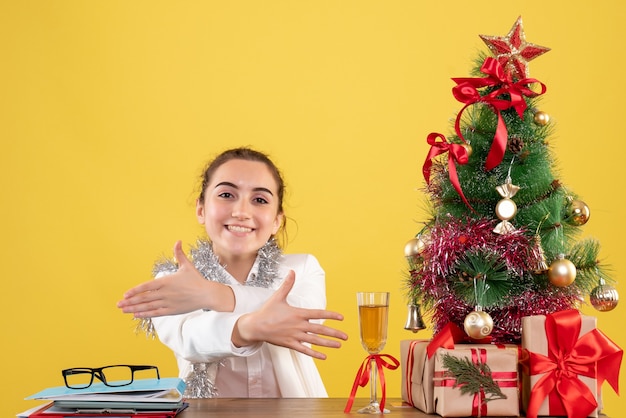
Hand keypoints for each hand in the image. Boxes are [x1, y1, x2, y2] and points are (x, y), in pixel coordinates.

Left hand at [117, 241, 233, 317]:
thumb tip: (178, 241)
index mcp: (166, 281)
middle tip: (118, 304)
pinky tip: (137, 315)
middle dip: (130, 301)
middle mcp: (165, 293)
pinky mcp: (172, 310)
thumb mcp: (187, 266)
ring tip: (124, 310)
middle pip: (144, 298)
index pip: (147, 286)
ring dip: (134, 309)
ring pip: (148, 306)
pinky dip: (146, 314)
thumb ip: (179, 254)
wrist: (207, 294)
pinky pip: (156, 313)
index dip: (135, 291)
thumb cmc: (197, 280)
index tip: (125, 294)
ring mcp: (168, 302)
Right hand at [232, 270, 347, 359]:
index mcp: (298, 313)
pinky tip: (324, 357)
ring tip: (339, 345)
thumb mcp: (278, 297)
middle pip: (320, 329)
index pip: (318, 313)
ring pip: (315, 340)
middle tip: (346, 336)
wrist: (255, 326)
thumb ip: (287, 284)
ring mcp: (295, 336)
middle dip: (334, 333)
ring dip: (328, 343)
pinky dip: (314, 354)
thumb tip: (292, 271)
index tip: (341, 317)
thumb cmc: (267, 311)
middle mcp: (298, 325)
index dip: (331, 315)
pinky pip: (304, 350)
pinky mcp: (290, 344)